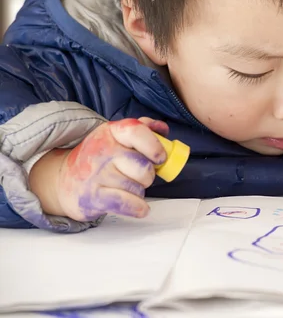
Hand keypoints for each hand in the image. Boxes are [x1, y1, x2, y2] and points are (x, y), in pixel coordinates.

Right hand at [31, 118, 168, 221]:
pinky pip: (128, 204)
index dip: (155, 145)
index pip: (136, 131)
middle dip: (148, 176)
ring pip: (138, 188)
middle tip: (138, 176)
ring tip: (125, 187)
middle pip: (144, 167)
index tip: (160, 158)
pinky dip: (138, 208)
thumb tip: (162, 129)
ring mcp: (95, 174)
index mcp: (110, 131)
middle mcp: (101, 150)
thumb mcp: (117, 137)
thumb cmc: (99, 159)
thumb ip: (143, 130)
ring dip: (138, 191)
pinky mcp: (92, 197)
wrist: (64, 181)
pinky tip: (139, 207)